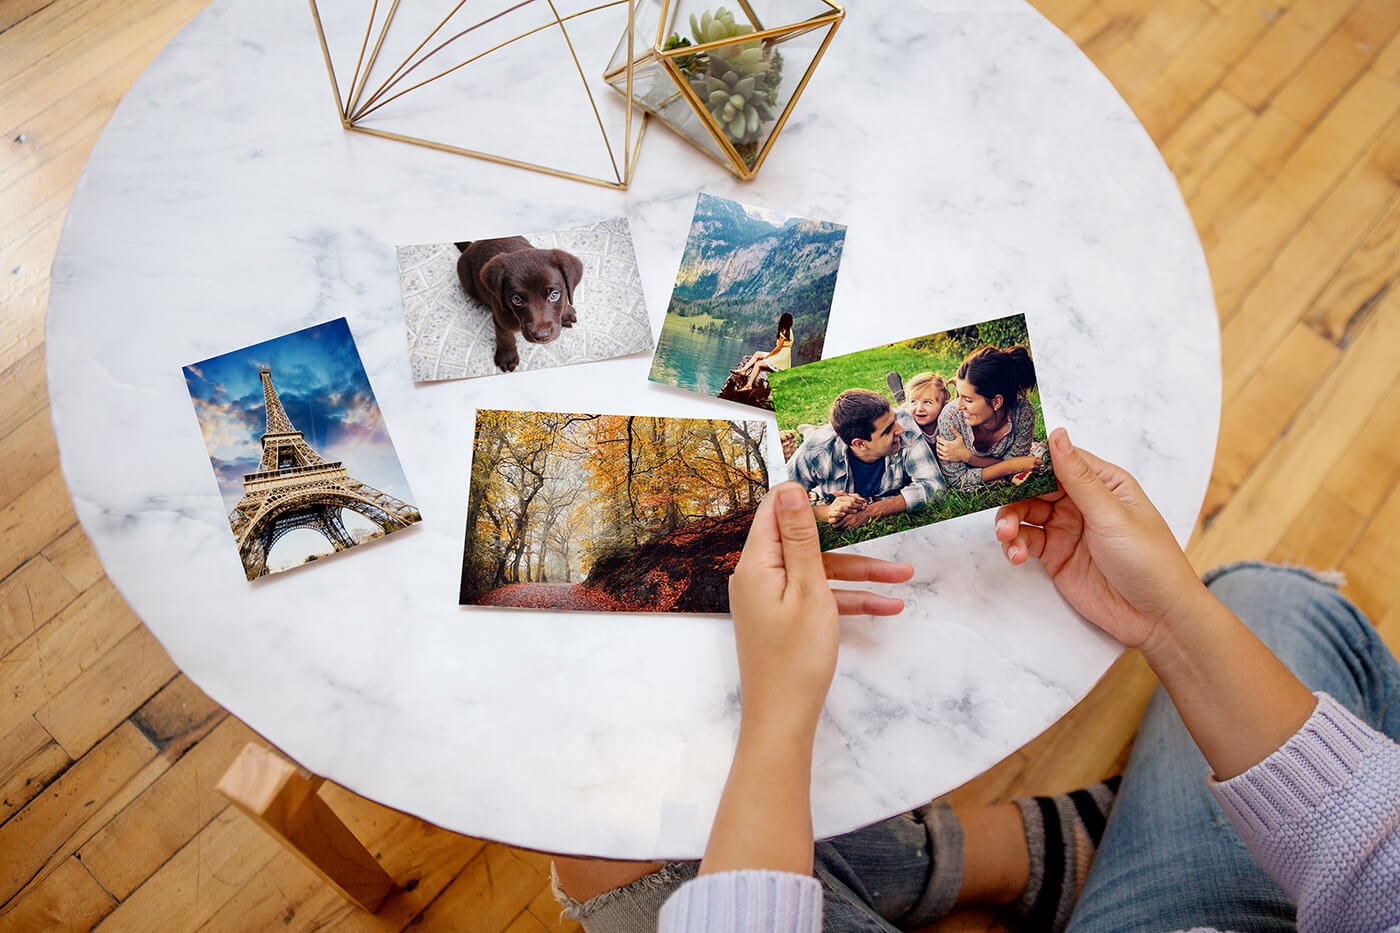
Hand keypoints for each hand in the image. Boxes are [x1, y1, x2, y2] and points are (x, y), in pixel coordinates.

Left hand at [730, 483, 910, 734]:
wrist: (782, 720)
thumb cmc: (796, 656)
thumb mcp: (807, 589)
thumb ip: (800, 537)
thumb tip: (790, 487)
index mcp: (756, 562)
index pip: (775, 510)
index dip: (809, 500)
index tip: (844, 497)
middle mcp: (757, 575)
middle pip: (802, 540)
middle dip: (847, 538)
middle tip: (881, 529)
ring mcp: (770, 598)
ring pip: (817, 572)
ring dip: (859, 574)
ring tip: (905, 577)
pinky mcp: (783, 619)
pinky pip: (816, 598)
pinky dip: (847, 600)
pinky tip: (887, 607)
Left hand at [935, 433, 971, 462]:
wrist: (965, 454)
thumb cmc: (962, 446)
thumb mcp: (959, 438)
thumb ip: (955, 432)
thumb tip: (951, 427)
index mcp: (947, 444)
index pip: (938, 440)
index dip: (937, 437)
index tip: (938, 436)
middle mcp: (945, 449)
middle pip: (937, 445)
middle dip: (937, 442)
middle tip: (939, 441)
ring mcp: (945, 454)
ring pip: (938, 450)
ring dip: (937, 448)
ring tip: (939, 446)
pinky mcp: (946, 458)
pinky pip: (939, 456)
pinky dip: (938, 454)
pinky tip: (939, 452)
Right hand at [994, 428, 1208, 648]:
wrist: (1156, 616)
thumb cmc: (1148, 559)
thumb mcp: (1111, 514)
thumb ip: (1078, 478)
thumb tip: (1057, 435)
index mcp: (1103, 483)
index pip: (1060, 460)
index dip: (1031, 460)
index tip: (1003, 461)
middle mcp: (1082, 502)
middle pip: (1035, 486)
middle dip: (1013, 494)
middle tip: (1001, 505)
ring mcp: (1067, 529)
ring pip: (1025, 514)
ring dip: (1010, 521)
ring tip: (1008, 536)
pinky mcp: (1055, 556)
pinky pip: (1026, 542)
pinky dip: (1015, 545)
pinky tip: (1017, 554)